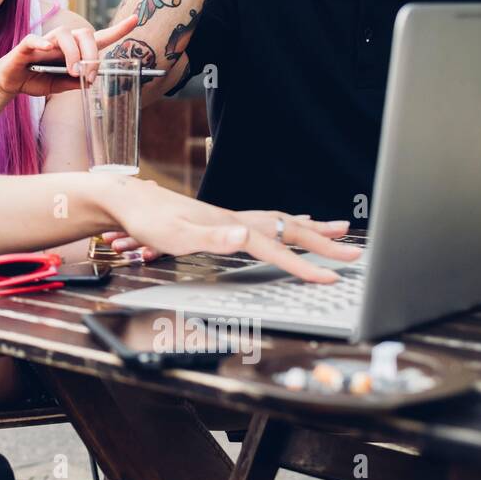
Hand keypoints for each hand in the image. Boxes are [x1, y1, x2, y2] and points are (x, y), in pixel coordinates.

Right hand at [0, 14, 138, 98]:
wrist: (9, 83)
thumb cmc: (36, 80)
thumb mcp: (60, 85)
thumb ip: (76, 82)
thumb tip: (91, 80)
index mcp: (72, 50)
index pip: (98, 37)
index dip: (118, 29)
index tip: (135, 20)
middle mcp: (61, 42)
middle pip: (85, 34)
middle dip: (92, 54)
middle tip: (88, 75)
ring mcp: (44, 42)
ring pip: (65, 35)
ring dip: (73, 54)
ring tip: (72, 72)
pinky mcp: (26, 46)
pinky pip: (35, 39)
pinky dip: (42, 43)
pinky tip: (47, 50)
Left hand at [99, 176, 359, 283]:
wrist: (126, 200)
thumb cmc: (147, 220)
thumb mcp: (175, 235)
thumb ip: (211, 237)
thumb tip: (244, 235)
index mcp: (230, 227)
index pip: (276, 248)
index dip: (304, 266)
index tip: (330, 279)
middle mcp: (235, 219)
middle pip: (288, 229)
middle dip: (324, 242)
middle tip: (355, 252)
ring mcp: (230, 217)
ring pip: (281, 220)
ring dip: (312, 227)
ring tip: (338, 229)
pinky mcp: (222, 219)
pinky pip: (267, 220)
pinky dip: (287, 222)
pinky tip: (290, 223)